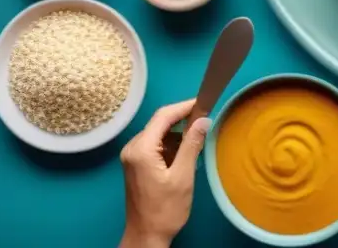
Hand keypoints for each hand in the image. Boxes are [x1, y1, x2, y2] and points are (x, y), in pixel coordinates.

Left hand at [119, 100, 210, 247]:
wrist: (146, 236)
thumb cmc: (165, 209)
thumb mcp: (183, 176)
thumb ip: (192, 145)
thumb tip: (203, 120)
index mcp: (141, 149)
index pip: (163, 116)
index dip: (184, 106)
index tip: (204, 103)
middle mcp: (132, 148)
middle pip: (159, 123)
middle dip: (182, 120)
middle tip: (205, 122)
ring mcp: (132, 156)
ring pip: (158, 134)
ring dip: (177, 135)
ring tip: (197, 143)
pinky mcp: (135, 164)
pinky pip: (155, 145)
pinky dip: (170, 145)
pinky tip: (184, 156)